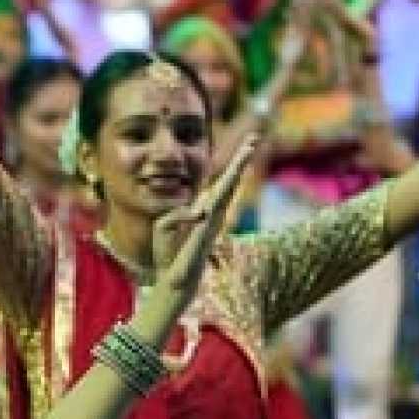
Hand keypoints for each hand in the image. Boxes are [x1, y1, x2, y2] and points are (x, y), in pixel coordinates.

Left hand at [146, 134, 257, 308]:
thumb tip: (199, 212)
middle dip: (240, 161)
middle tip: (253, 139)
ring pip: (227, 191)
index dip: (231, 167)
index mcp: (203, 210)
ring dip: (237, 170)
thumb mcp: (165, 226)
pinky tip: (231, 177)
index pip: (219, 185)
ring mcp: (212, 223)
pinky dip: (222, 193)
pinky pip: (215, 209)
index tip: (244, 147)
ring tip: (248, 150)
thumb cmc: (168, 253)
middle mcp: (212, 214)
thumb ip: (179, 214)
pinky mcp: (206, 233)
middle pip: (229, 183)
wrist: (170, 280)